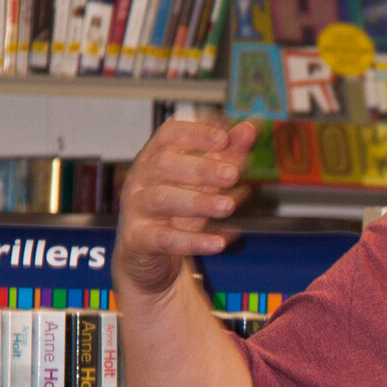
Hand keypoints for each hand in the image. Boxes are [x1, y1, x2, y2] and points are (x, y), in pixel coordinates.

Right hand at [113, 118, 256, 297]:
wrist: (147, 258)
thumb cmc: (176, 212)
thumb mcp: (202, 184)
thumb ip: (225, 156)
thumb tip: (250, 128)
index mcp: (154, 157)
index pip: (169, 134)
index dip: (196, 132)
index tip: (224, 137)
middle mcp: (140, 178)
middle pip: (166, 164)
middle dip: (201, 168)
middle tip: (233, 175)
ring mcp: (136, 208)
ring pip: (163, 199)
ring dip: (199, 201)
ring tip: (228, 206)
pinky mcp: (139, 240)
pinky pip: (166, 239)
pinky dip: (194, 241)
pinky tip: (219, 243)